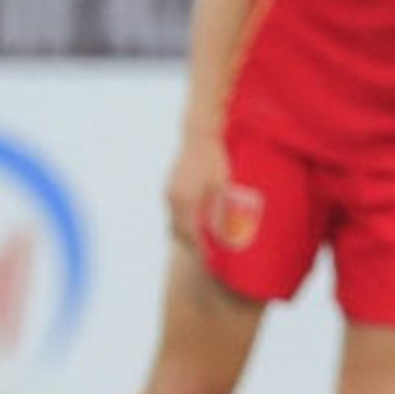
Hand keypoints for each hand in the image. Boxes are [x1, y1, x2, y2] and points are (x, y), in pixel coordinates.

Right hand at [162, 130, 230, 251]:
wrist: (199, 133)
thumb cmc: (215, 159)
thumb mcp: (223, 186)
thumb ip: (222, 213)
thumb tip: (225, 237)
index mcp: (186, 202)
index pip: (192, 237)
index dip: (202, 250)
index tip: (213, 260)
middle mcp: (173, 200)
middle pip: (179, 233)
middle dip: (193, 245)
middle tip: (208, 254)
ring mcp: (169, 193)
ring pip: (175, 222)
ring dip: (187, 233)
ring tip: (203, 239)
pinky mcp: (169, 187)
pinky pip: (175, 211)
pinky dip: (184, 219)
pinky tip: (197, 218)